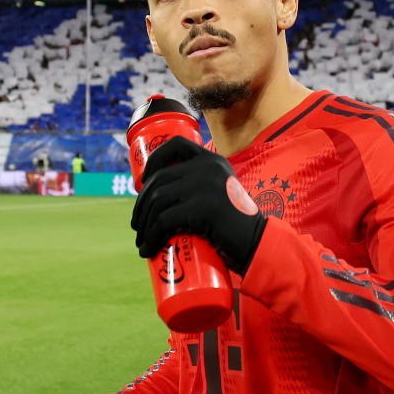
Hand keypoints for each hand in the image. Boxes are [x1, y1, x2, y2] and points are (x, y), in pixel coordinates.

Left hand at [131, 136, 266, 273]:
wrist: (256, 241)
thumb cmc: (235, 224)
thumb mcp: (220, 193)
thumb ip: (202, 186)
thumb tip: (162, 197)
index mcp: (212, 160)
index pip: (175, 145)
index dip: (154, 160)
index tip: (143, 183)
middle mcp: (207, 167)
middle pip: (159, 179)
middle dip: (141, 205)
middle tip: (137, 225)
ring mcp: (204, 185)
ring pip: (158, 200)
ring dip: (143, 224)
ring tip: (141, 241)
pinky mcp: (201, 207)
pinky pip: (164, 220)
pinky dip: (151, 236)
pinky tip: (147, 248)